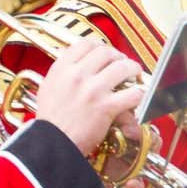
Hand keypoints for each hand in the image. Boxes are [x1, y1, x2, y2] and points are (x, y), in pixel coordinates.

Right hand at [30, 39, 143, 156]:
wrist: (52, 144)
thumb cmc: (50, 121)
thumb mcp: (47, 89)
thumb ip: (61, 73)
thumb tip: (76, 63)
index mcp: (61, 69)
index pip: (85, 43)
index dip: (99, 46)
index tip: (105, 53)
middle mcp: (77, 75)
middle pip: (106, 52)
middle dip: (118, 56)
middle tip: (122, 65)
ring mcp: (93, 90)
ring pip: (123, 67)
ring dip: (133, 70)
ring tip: (134, 76)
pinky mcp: (106, 107)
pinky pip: (132, 93)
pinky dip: (138, 95)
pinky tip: (136, 98)